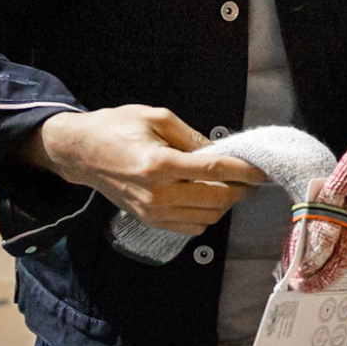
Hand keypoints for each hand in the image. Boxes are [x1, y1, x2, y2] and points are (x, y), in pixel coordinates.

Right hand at [27, 105, 263, 234]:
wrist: (81, 152)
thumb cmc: (117, 128)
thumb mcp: (158, 118)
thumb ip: (193, 137)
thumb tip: (222, 154)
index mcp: (159, 164)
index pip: (215, 171)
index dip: (246, 171)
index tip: (265, 169)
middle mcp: (157, 193)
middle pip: (218, 200)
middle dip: (241, 189)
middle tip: (249, 176)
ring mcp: (153, 212)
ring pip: (208, 217)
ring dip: (225, 203)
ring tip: (229, 184)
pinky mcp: (150, 221)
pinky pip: (192, 227)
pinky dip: (207, 214)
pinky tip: (206, 195)